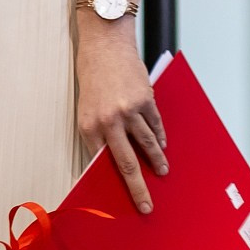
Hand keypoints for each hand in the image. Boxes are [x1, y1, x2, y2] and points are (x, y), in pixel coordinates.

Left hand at [75, 19, 167, 213]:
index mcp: (89, 126)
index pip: (101, 162)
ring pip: (146, 145)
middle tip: (145, 206)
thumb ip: (98, 130)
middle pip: (126, 164)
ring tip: (163, 173)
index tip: (119, 199)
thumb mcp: (86, 106)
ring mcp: (129, 111)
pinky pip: (155, 125)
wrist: (105, 43)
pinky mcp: (145, 99)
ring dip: (156, 162)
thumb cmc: (93, 75)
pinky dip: (160, 137)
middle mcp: (109, 121)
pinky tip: (162, 146)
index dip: (111, 181)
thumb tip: (109, 157)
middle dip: (137, 188)